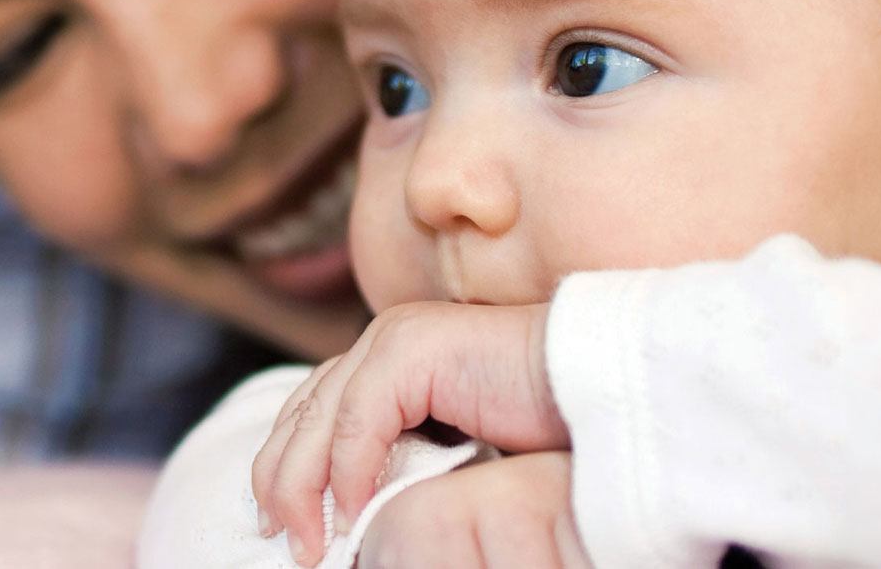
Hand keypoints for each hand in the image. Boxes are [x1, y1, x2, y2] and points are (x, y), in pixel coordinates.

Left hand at [251, 302, 566, 566]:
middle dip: (282, 481)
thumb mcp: (450, 457)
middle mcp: (383, 342)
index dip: (284, 469)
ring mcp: (396, 337)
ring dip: (306, 486)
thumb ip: (403, 467)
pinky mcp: (417, 345)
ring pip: (320, 416)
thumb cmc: (541, 431)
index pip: (310, 415)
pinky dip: (350, 467)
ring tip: (309, 542)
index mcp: (386, 363)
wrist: (600, 390)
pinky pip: (363, 415)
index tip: (280, 526)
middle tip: (281, 540)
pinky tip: (353, 511)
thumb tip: (357, 518)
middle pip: (302, 414)